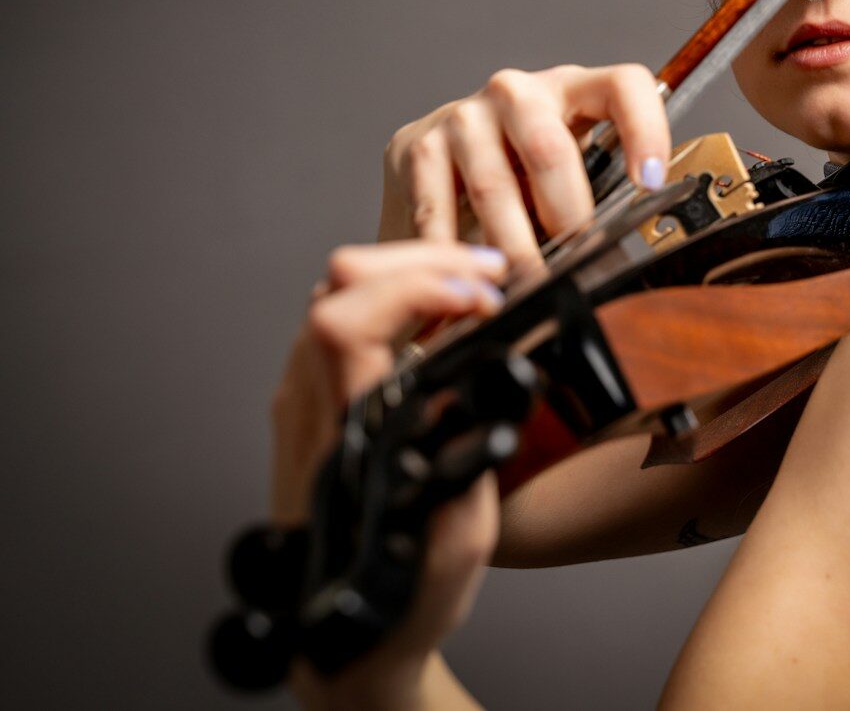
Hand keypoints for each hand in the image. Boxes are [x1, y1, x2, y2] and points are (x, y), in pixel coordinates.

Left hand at [272, 240, 508, 709]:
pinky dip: (397, 300)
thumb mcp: (452, 560)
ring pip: (336, 295)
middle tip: (491, 274)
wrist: (338, 647)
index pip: (348, 324)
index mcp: (341, 439)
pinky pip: (342, 322)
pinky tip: (444, 319)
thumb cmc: (392, 608)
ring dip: (410, 273)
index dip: (417, 287)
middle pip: (338, 286)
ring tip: (476, 286)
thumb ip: (468, 483)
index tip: (482, 297)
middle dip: (423, 257)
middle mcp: (310, 411)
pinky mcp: (310, 403)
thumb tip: (490, 404)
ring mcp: (302, 403)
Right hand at [378, 64, 671, 267]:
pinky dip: (455, 253)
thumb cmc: (522, 170)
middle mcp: (516, 92)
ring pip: (494, 187)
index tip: (649, 183)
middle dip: (566, 216)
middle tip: (574, 262)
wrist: (442, 161)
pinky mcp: (418, 145)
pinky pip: (438, 209)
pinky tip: (468, 280)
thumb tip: (628, 251)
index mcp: (572, 88)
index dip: (644, 130)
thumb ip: (599, 191)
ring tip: (526, 288)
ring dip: (513, 247)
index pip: (623, 86)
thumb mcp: (570, 169)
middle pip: (550, 150)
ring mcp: (464, 116)